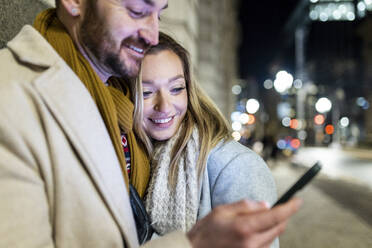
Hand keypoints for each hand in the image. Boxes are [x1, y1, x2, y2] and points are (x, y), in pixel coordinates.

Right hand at [187, 198, 301, 247]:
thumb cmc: (206, 231)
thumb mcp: (221, 210)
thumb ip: (245, 206)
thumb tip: (266, 205)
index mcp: (245, 228)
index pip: (276, 216)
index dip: (290, 207)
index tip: (297, 200)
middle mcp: (252, 243)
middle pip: (279, 227)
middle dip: (282, 216)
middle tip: (275, 207)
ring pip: (273, 237)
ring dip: (271, 226)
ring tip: (254, 220)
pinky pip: (265, 245)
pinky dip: (264, 235)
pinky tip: (251, 231)